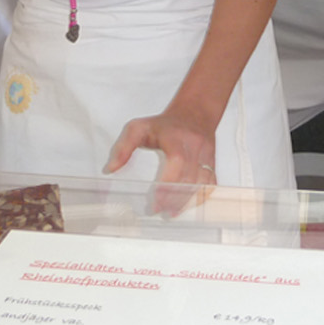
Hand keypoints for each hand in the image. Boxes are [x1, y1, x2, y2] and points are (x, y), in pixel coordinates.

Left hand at [104, 107, 218, 214]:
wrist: (195, 112)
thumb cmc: (164, 123)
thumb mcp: (138, 127)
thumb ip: (123, 147)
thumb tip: (111, 169)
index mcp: (176, 138)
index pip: (177, 161)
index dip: (168, 184)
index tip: (156, 203)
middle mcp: (194, 145)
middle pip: (190, 175)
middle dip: (177, 197)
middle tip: (164, 212)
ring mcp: (206, 153)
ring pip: (203, 180)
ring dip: (189, 198)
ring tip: (174, 212)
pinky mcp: (212, 160)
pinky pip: (211, 181)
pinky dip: (202, 195)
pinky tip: (190, 204)